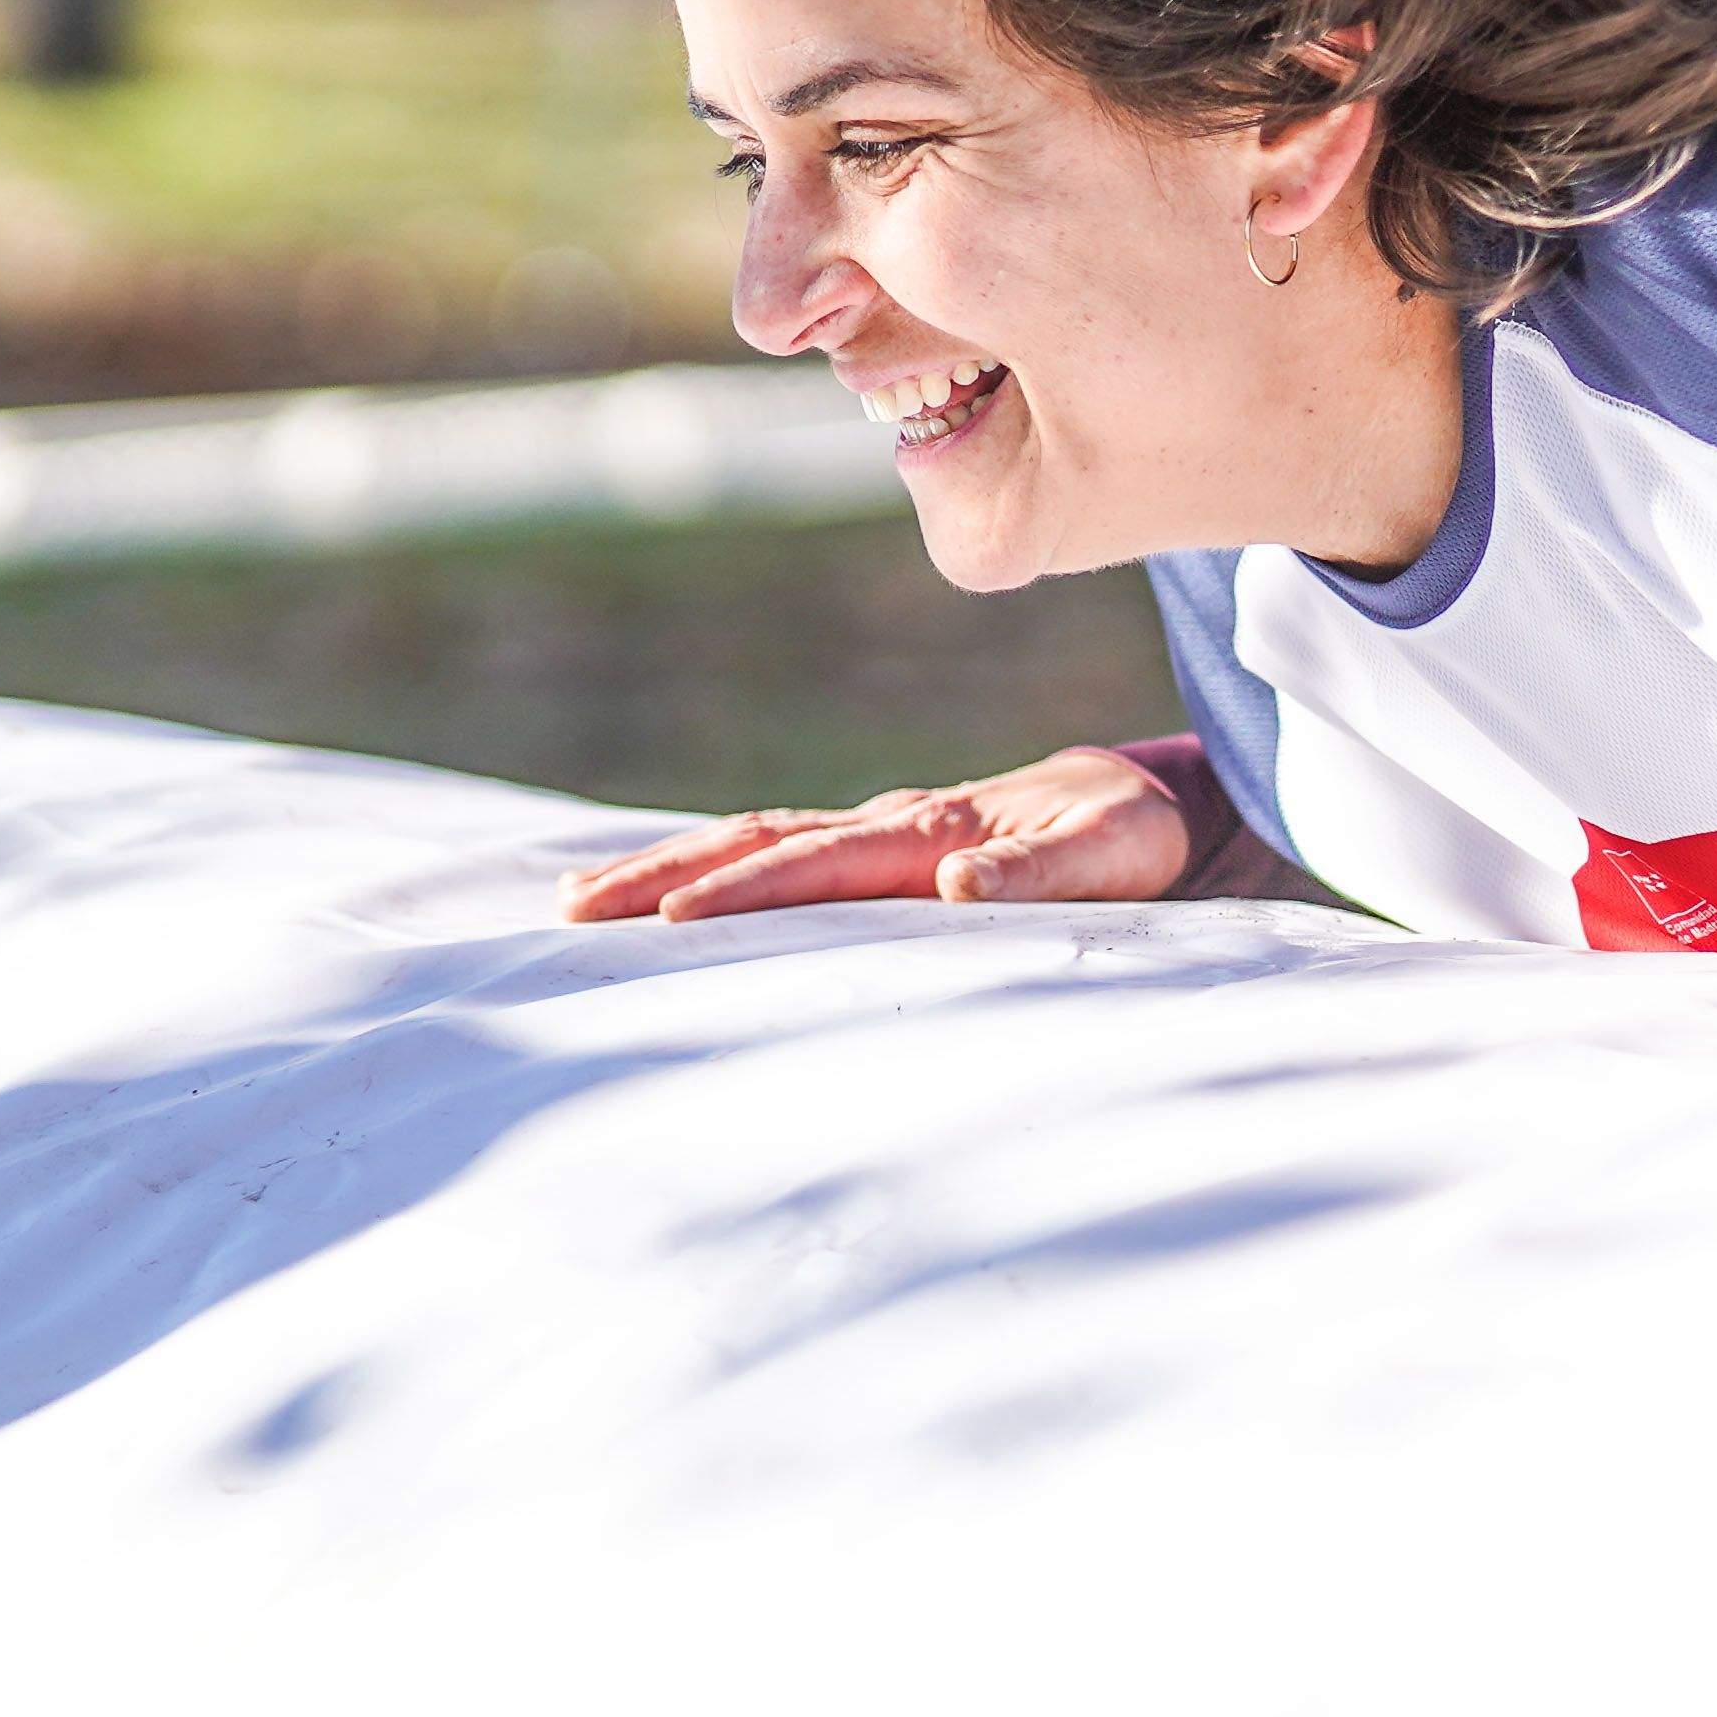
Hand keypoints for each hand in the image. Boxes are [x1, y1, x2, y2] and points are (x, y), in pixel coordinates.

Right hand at [558, 746, 1188, 921]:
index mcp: (927, 832)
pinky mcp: (874, 847)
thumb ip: (1043, 875)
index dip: (744, 894)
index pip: (817, 865)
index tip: (669, 918)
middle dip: (663, 875)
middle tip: (574, 910)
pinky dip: (710, 866)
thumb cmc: (1129, 838)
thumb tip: (957, 886)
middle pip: (756, 844)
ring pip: (752, 842)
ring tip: (580, 900)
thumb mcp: (1112, 857)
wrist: (1142, 797)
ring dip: (668, 867)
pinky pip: (776, 851)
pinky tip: (661, 892)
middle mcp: (886, 824)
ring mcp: (874, 831)